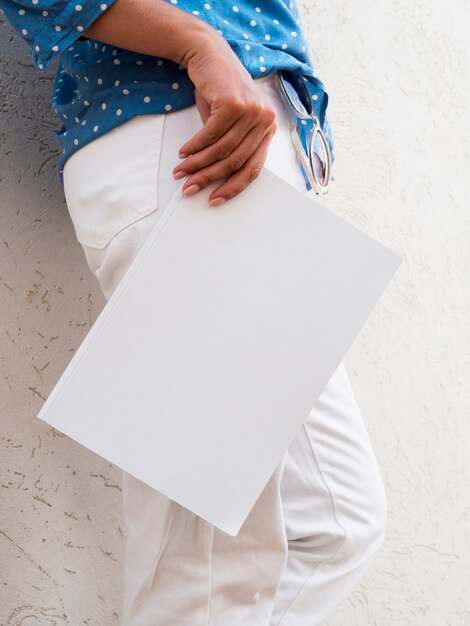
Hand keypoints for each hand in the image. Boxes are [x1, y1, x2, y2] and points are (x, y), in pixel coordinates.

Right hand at [173, 33, 277, 206]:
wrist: (209, 54)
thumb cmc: (219, 90)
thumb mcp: (230, 122)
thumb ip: (230, 147)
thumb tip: (214, 177)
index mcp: (268, 129)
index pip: (253, 168)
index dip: (233, 187)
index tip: (215, 199)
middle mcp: (264, 121)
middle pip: (235, 162)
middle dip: (209, 178)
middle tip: (190, 188)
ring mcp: (251, 111)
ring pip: (221, 151)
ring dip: (197, 164)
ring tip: (181, 171)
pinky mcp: (233, 104)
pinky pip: (210, 135)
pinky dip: (194, 147)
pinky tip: (183, 153)